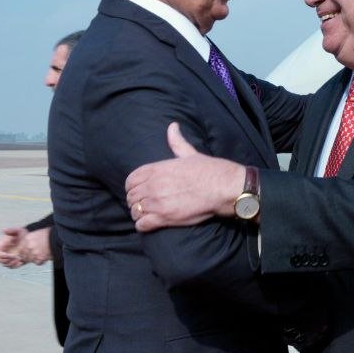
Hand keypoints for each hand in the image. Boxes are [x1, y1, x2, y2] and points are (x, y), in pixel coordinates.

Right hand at [0, 227, 28, 267]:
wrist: (30, 240)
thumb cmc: (22, 234)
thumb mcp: (18, 231)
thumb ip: (11, 230)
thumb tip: (3, 230)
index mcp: (0, 245)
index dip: (2, 255)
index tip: (12, 255)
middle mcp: (1, 252)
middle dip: (8, 260)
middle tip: (17, 257)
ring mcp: (6, 258)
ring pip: (5, 264)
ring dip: (12, 263)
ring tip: (19, 259)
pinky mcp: (11, 261)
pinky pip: (11, 267)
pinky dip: (15, 266)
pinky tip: (21, 262)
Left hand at [18, 227, 52, 264]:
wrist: (58, 237)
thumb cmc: (48, 235)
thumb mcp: (35, 234)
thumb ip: (27, 240)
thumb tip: (21, 248)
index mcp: (27, 238)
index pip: (19, 249)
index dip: (22, 252)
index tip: (25, 253)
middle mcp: (29, 245)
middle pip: (23, 256)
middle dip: (28, 256)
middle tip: (35, 253)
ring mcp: (34, 252)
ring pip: (30, 260)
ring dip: (35, 258)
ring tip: (41, 253)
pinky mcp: (40, 258)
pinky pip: (37, 263)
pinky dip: (41, 261)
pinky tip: (45, 255)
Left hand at [125, 122, 245, 231]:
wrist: (222, 187)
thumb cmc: (209, 170)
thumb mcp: (190, 153)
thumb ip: (177, 141)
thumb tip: (172, 126)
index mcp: (157, 169)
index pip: (131, 180)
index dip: (132, 187)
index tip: (140, 191)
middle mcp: (153, 185)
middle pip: (131, 197)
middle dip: (136, 201)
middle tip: (145, 205)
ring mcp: (157, 203)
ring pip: (135, 211)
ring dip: (139, 214)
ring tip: (148, 215)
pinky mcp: (164, 218)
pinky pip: (142, 225)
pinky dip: (143, 226)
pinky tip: (150, 224)